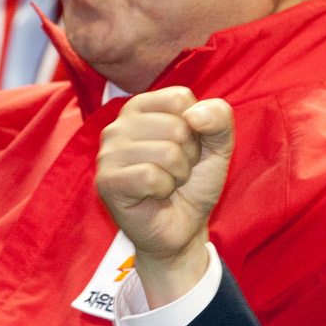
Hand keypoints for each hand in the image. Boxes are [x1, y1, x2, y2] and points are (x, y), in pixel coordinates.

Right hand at [96, 87, 232, 307]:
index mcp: (141, 107)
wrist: (184, 228)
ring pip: (167, 153)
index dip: (196, 128)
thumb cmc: (194, 183)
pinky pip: (151, 176)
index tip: (187, 148)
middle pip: (177, 126)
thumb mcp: (218, 146)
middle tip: (177, 171)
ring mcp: (108, 153)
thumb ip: (219, 118)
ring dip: (178, 175)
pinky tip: (155, 195)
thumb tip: (195, 115)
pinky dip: (164, 190)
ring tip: (167, 184)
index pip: (180, 98)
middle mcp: (119, 125)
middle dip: (189, 156)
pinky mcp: (107, 181)